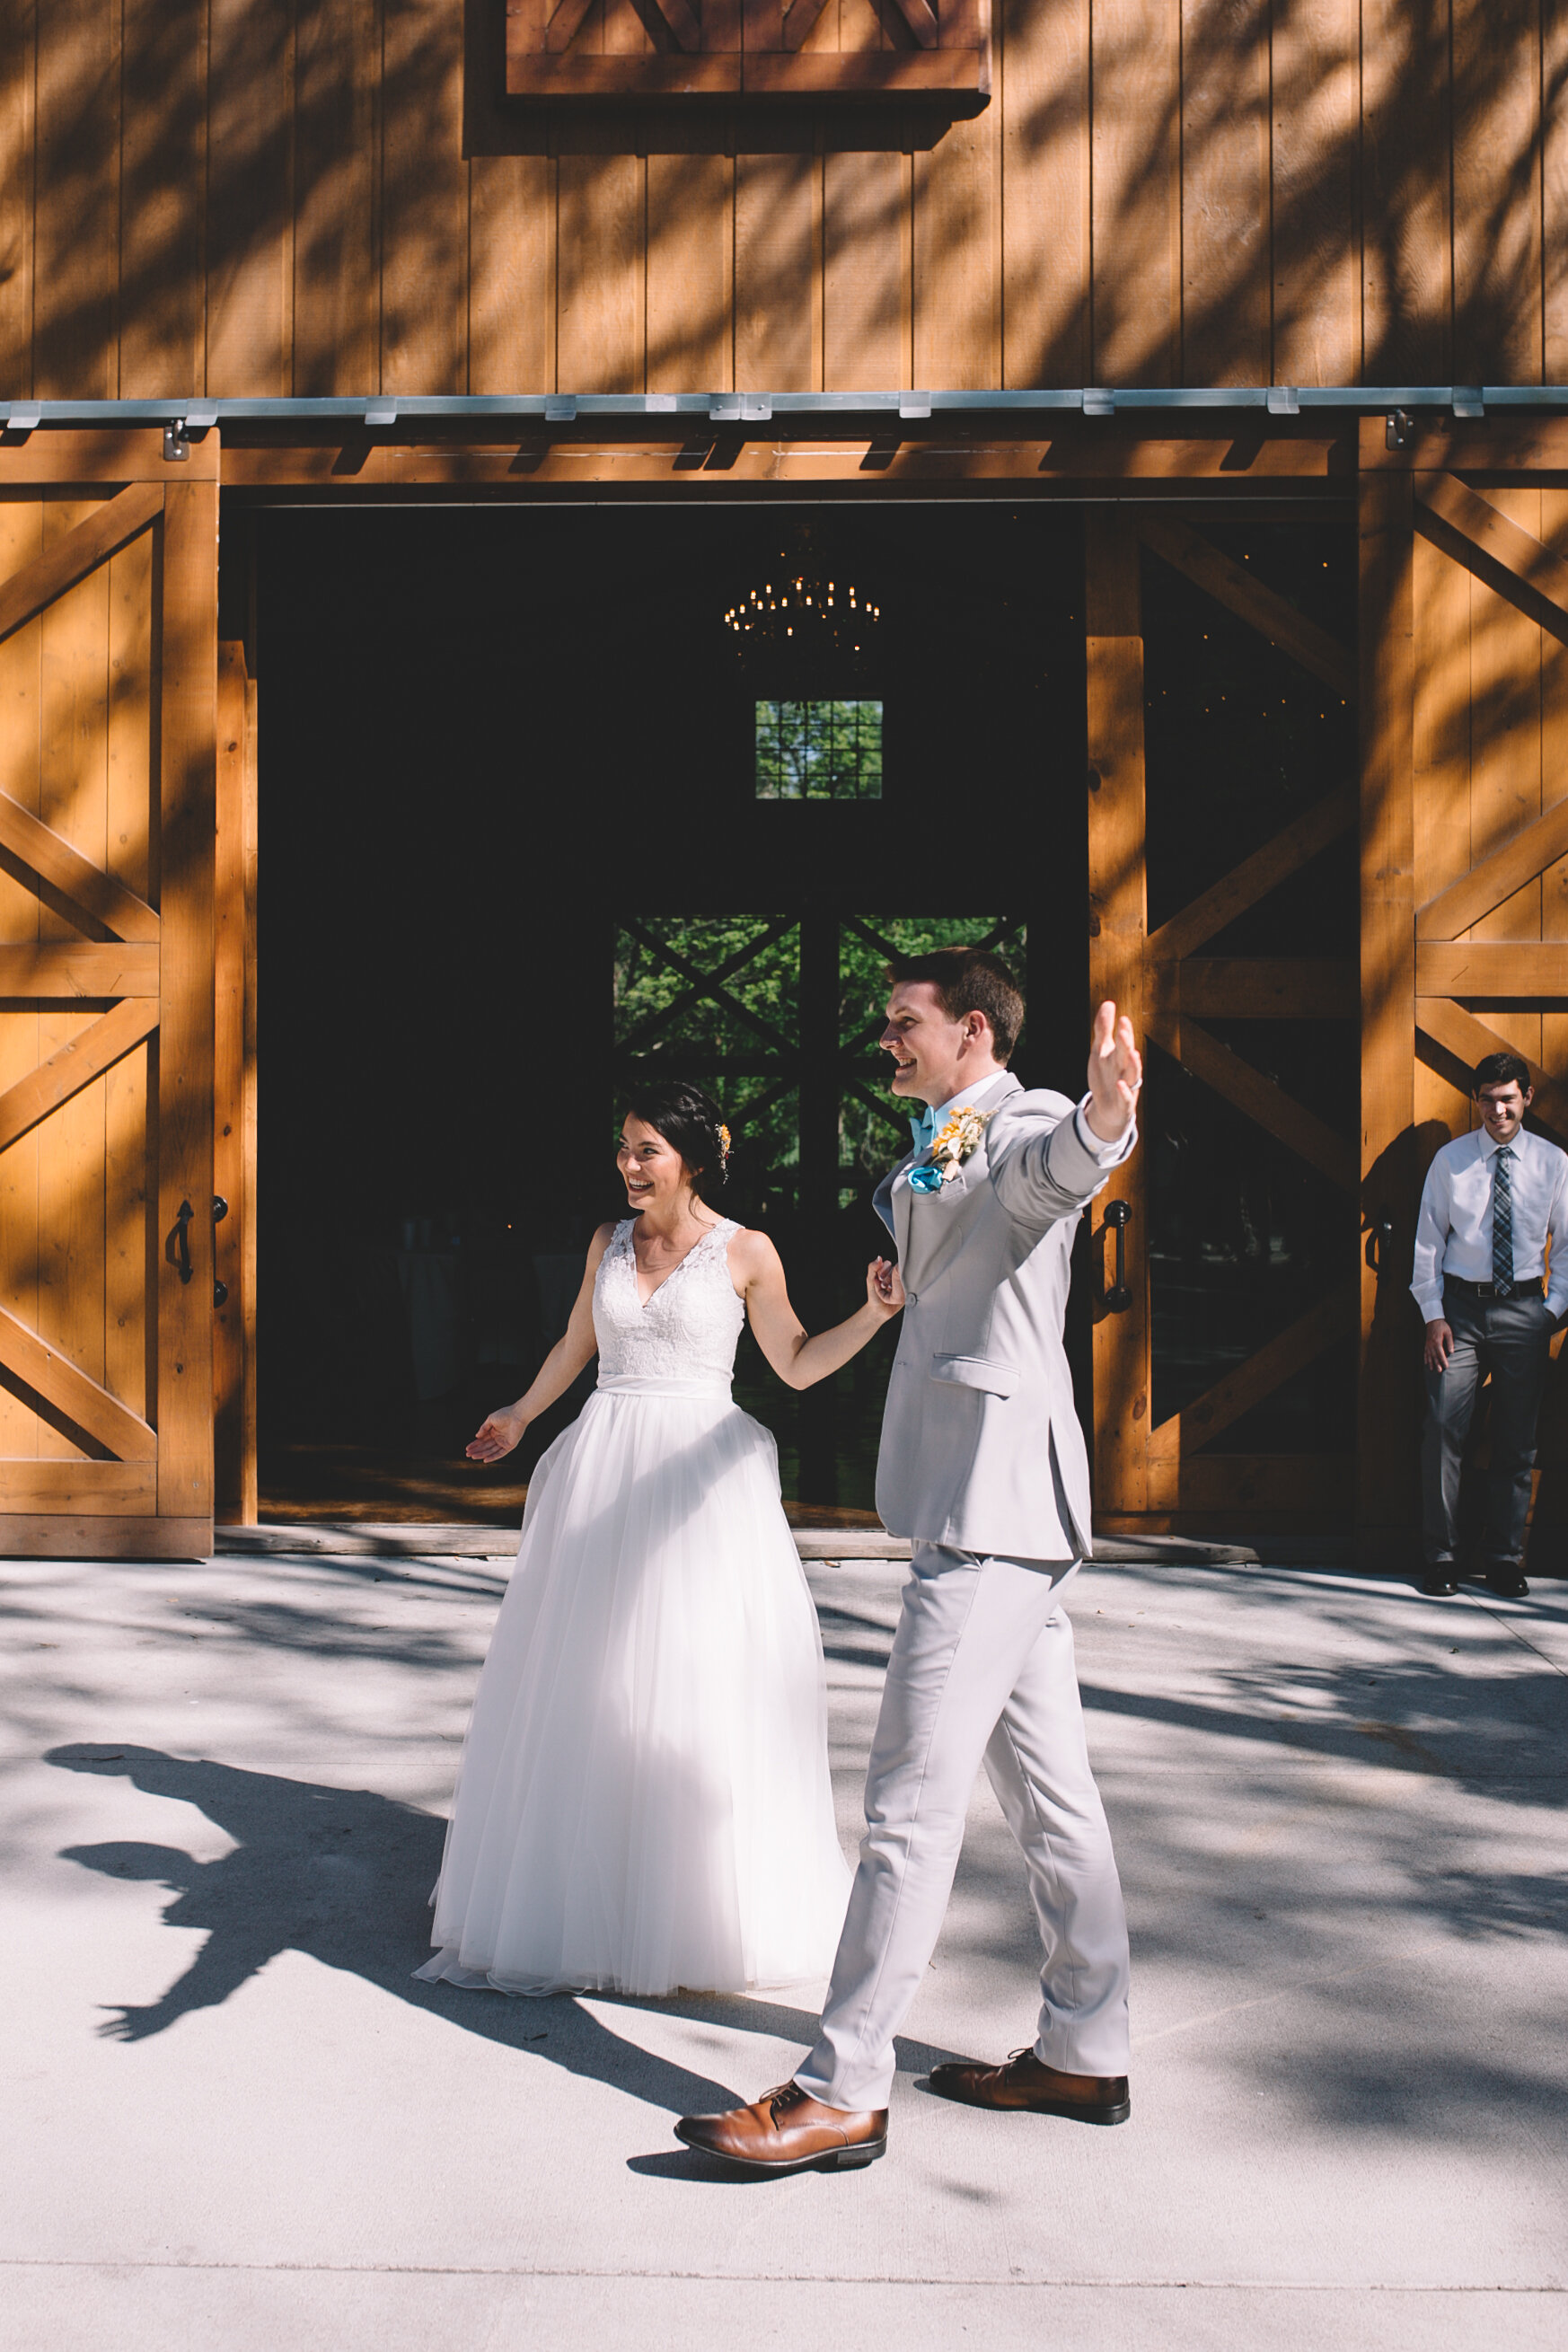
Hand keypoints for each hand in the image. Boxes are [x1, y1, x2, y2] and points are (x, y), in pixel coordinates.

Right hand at [466, 1405, 525, 1462]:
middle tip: (467, 1454)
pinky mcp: (509, 1446)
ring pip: (491, 1450)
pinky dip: (493, 1457)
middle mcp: (498, 1438)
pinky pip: (500, 1453)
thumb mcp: (490, 1419)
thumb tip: (476, 1436)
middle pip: (485, 1446)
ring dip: (482, 1454)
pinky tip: (485, 1460)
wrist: (517, 1415)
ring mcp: (504, 1442)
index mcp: (494, 1431)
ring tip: (473, 1456)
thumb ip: (483, 1428)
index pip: (482, 1440)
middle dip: (476, 1450)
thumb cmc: (505, 1414)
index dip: (474, 1444)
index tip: (467, 1448)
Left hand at [866, 1257, 904, 1318]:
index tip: (879, 1279)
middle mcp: (896, 1275)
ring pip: (901, 1275)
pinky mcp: (908, 1289)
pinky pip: (907, 1283)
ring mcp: (903, 1281)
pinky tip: (895, 1293)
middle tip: (884, 1286)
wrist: (879, 1311)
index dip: (883, 1270)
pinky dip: (900, 1288)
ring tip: (889, 1290)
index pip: (888, 1264)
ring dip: (894, 1283)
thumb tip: (879, 1257)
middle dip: (888, 1278)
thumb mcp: (870, 1280)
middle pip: (895, 1269)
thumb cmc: (873, 1296)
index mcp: (887, 1270)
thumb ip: (872, 1268)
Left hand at [1085, 1000, 1141, 1141]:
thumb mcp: (1100, 1051)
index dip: (1124, 1031)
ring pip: (1132, 1075)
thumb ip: (1103, 1029)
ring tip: (1131, 1053)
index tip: (1122, 1019)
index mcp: (1120, 1056)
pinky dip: (1124, 1092)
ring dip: (1133, 1065)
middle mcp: (1126, 1070)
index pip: (1124, 1042)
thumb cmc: (1106, 1076)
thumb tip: (1108, 1003)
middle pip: (1127, 1055)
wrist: (1107, 1109)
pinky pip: (1125, 1098)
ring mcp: (1127, 1087)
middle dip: (1126, 1044)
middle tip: (1123, 1031)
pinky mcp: (1123, 1104)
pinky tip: (1121, 1084)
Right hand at [1424, 1319, 1453, 1373]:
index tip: (1446, 1366)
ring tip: (1432, 1369)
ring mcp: (1428, 1344)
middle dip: (1437, 1364)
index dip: (1443, 1360)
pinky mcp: (1426, 1343)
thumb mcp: (1448, 1332)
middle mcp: (1431, 1344)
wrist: (1433, 1320)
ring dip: (1431, 1362)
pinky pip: (1425, 1352)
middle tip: (1439, 1371)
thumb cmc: (1442, 1326)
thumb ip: (1450, 1342)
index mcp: (1437, 1342)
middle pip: (1434, 1356)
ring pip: (1429, 1355)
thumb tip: (1452, 1351)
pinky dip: (1425, 1358)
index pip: (1440, 1353)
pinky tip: (1426, 1363)